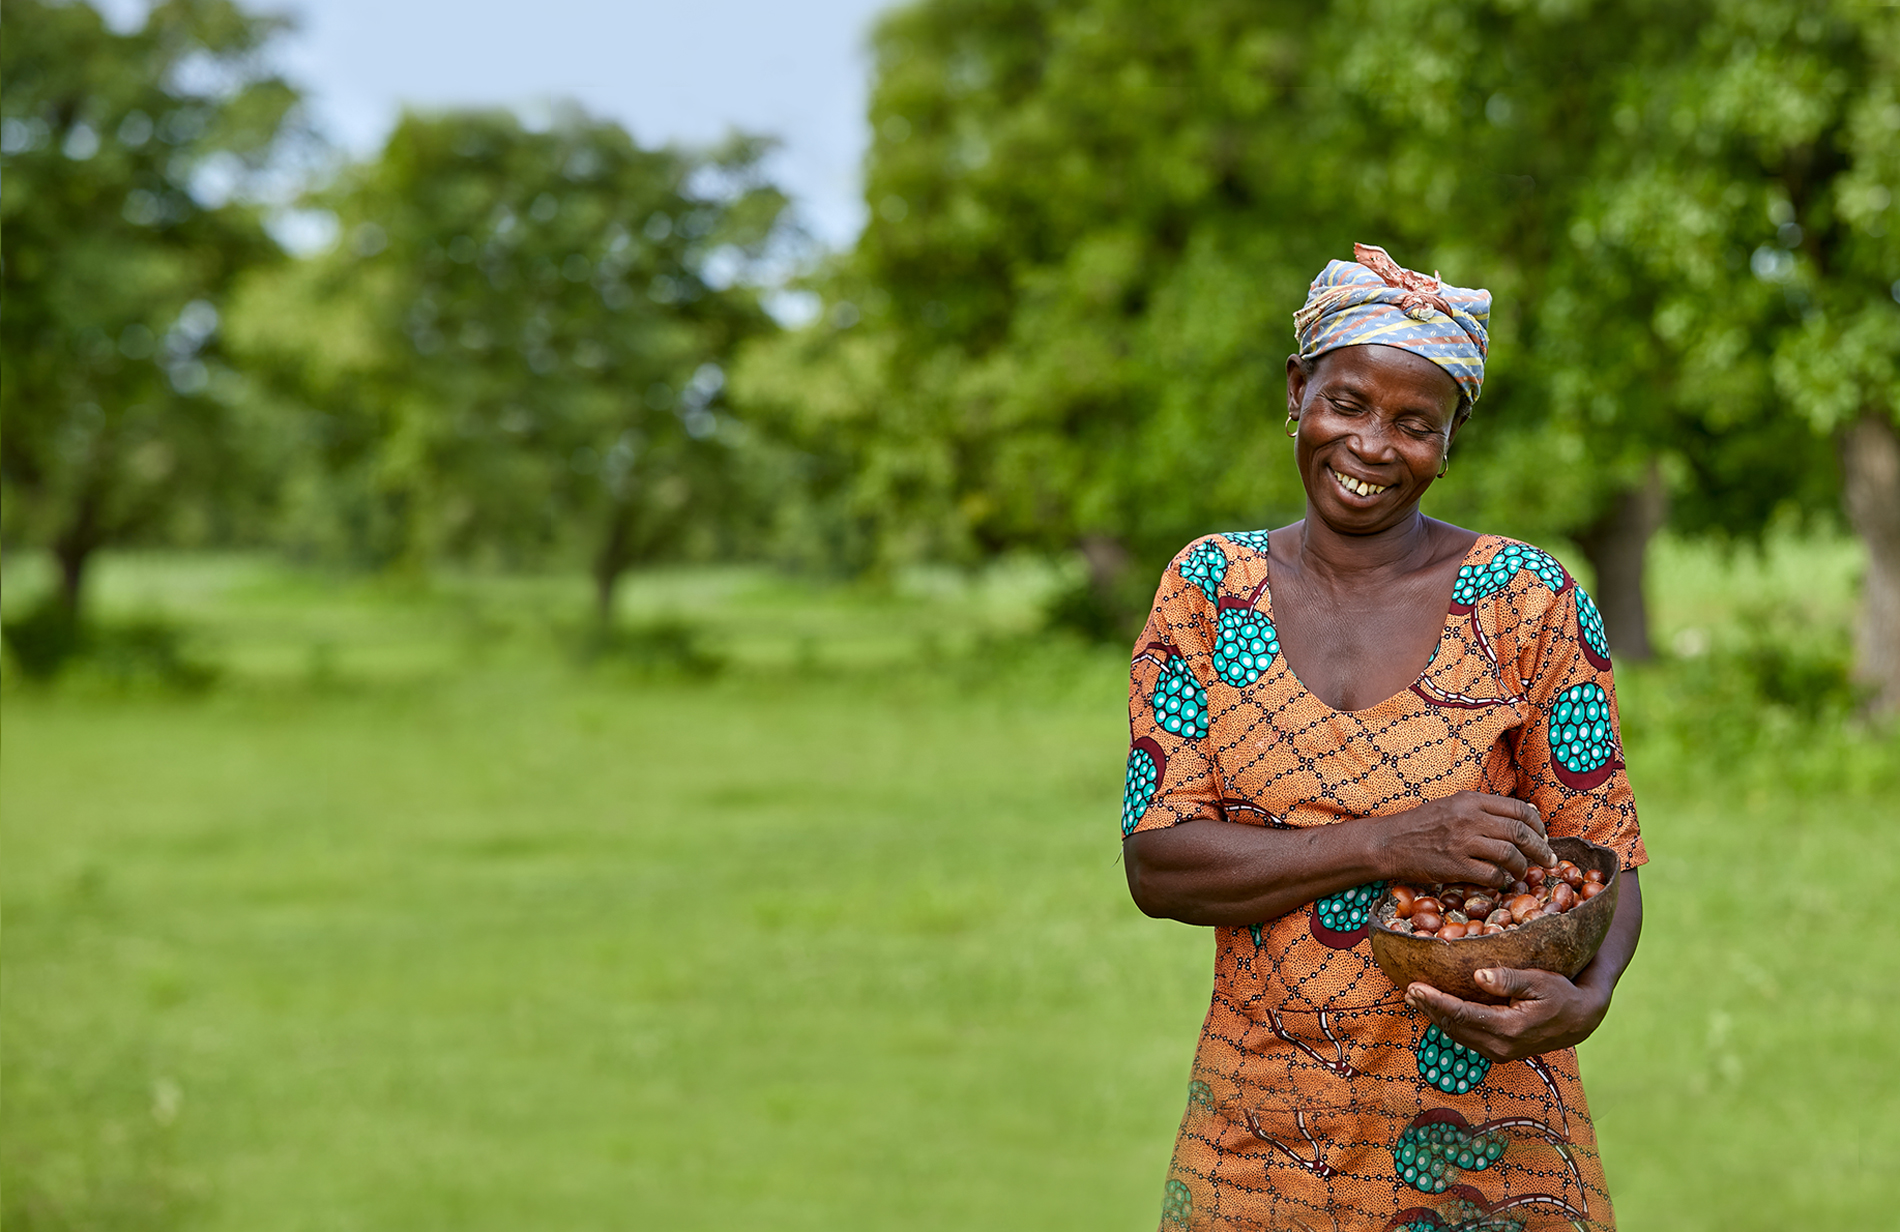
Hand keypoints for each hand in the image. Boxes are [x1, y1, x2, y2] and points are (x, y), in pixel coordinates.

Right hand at [1377, 790, 1555, 888]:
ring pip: (1511, 855)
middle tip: (1548, 860)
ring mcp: (1463, 842)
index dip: (1538, 824)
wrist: (1390, 842)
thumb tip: (1527, 813)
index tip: (1543, 836)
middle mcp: (1470, 818)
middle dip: (1541, 849)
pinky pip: (1492, 875)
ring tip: (1523, 873)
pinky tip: (1501, 882)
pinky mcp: (1456, 866)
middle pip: (1521, 832)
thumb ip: (1486, 809)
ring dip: (1523, 867)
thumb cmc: (1422, 824)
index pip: (1518, 809)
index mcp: (1471, 800)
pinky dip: (1502, 881)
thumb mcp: (1453, 805)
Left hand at [1404, 967, 1609, 1061]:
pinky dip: (1449, 1023)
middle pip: (1454, 1027)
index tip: (1415, 987)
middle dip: (1429, 1008)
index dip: (1435, 1001)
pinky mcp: (1499, 1052)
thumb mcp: (1540, 981)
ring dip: (1435, 1016)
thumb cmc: (1561, 994)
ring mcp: (1500, 1053)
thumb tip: (1478, 975)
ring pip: (1458, 1035)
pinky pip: (1467, 1038)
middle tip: (1408, 990)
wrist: (1581, 1020)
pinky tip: (1437, 1010)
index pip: (1462, 1014)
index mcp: (1509, 1028)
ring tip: (1415, 998)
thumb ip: (1508, 979)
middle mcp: (1501, 1047)